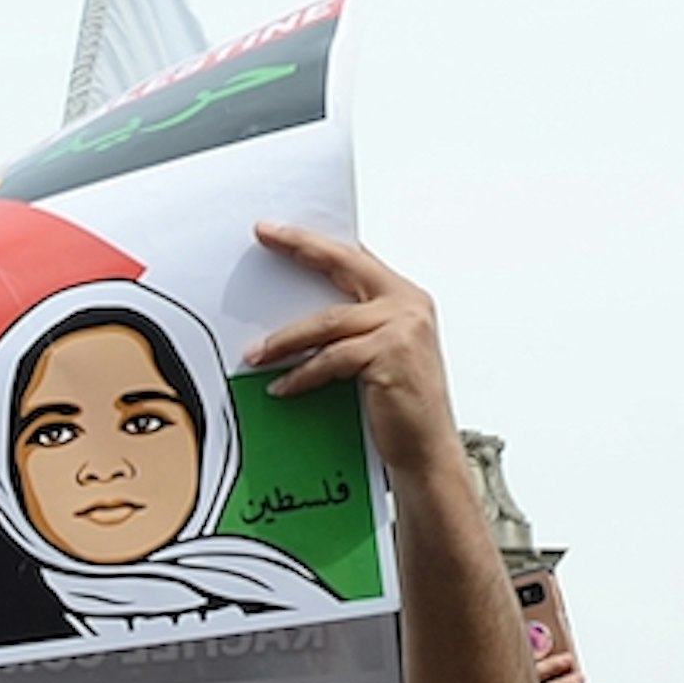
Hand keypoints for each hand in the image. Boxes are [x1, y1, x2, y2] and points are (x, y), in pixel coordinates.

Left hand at [244, 224, 455, 467]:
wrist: (427, 451)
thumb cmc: (399, 407)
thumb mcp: (378, 355)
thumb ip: (351, 328)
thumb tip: (295, 320)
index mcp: (405, 298)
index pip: (354, 258)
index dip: (314, 242)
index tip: (277, 231)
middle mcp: (408, 305)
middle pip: (343, 264)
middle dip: (300, 248)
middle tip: (266, 236)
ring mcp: (402, 328)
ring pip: (327, 322)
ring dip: (284, 339)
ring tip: (255, 354)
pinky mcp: (390, 356)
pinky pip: (330, 359)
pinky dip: (301, 375)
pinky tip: (281, 388)